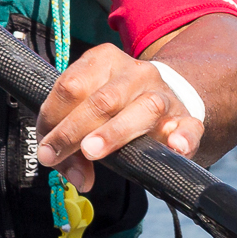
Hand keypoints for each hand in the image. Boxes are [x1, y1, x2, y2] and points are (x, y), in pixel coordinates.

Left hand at [34, 44, 206, 192]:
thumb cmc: (114, 108)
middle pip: (103, 100)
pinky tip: (174, 147)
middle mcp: (135, 72)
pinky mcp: (187, 118)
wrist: (164, 97)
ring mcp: (164, 94)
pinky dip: (183, 137)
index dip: (53, 119)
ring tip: (93, 151)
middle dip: (74, 130)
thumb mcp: (85, 111)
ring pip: (145, 108)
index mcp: (104, 61)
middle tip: (56, 155)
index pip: (71, 86)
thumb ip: (71, 142)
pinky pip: (190, 127)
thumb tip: (77, 176)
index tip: (46, 150)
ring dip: (115, 132)